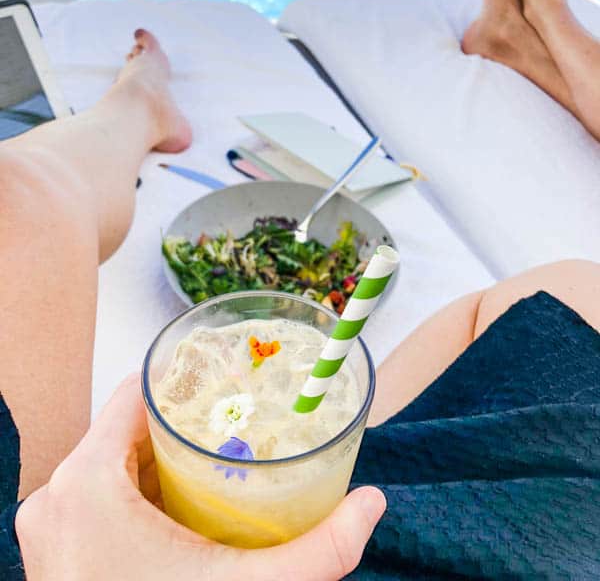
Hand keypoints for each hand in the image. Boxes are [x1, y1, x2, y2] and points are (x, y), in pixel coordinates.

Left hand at [16, 375, 385, 580]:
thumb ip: (317, 551)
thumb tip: (371, 504)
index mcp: (86, 482)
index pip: (137, 392)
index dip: (184, 381)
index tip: (227, 388)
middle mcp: (56, 496)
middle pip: (129, 428)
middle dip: (183, 427)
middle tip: (233, 432)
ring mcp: (49, 525)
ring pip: (114, 462)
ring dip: (160, 461)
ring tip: (211, 467)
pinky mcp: (54, 550)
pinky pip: (98, 496)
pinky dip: (138, 494)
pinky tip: (178, 509)